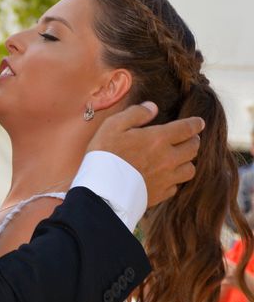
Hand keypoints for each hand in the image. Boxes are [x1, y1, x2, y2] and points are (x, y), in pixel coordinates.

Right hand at [87, 101, 203, 206]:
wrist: (102, 189)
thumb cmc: (105, 154)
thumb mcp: (114, 125)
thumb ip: (135, 114)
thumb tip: (152, 107)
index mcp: (158, 139)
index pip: (186, 129)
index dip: (195, 124)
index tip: (199, 122)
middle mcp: (168, 158)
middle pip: (193, 148)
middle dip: (193, 140)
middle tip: (189, 138)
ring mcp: (167, 178)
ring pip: (190, 169)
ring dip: (187, 161)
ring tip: (181, 158)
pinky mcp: (161, 194)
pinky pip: (176, 186)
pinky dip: (175, 179)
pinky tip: (166, 176)